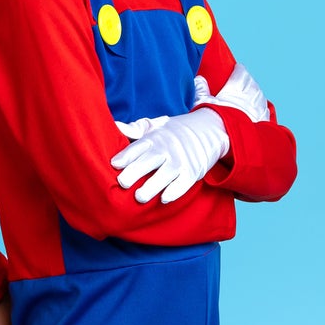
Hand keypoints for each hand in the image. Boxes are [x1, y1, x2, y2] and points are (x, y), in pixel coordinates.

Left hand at [111, 104, 228, 203]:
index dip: (127, 155)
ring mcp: (181, 160)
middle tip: (123, 183)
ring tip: (139, 197)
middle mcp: (167, 148)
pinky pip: (184, 183)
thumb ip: (135, 129)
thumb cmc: (173, 133)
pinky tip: (164, 198)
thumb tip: (115, 126)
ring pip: (166, 174)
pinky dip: (175, 191)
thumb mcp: (156, 126)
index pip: (139, 146)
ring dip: (153, 186)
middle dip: (136, 171)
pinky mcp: (193, 172)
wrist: (209, 130)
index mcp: (155, 138)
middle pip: (150, 160)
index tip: (115, 164)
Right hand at [193, 60, 269, 122]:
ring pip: (260, 96)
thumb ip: (201, 89)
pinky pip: (266, 111)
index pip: (241, 73)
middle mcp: (250, 94)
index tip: (237, 70)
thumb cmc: (211, 119)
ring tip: (251, 97)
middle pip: (252, 83)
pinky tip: (258, 112)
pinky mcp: (263, 120)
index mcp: (236, 87)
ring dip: (256, 95)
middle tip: (243, 84)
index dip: (238, 71)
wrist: (223, 138)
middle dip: (248, 83)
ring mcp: (258, 107)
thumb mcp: (203, 102)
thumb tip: (199, 79)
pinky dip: (261, 110)